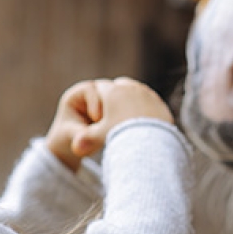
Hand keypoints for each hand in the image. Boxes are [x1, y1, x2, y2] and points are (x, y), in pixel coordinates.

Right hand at [45, 78, 173, 171]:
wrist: (154, 141)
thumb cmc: (124, 137)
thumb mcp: (101, 138)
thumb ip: (86, 139)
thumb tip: (74, 148)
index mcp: (113, 92)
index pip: (100, 88)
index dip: (97, 98)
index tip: (98, 111)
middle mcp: (130, 88)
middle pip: (118, 85)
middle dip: (114, 95)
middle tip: (112, 111)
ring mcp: (146, 93)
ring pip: (134, 89)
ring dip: (129, 98)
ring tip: (127, 115)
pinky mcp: (159, 102)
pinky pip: (148, 99)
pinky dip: (143, 105)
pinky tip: (142, 119)